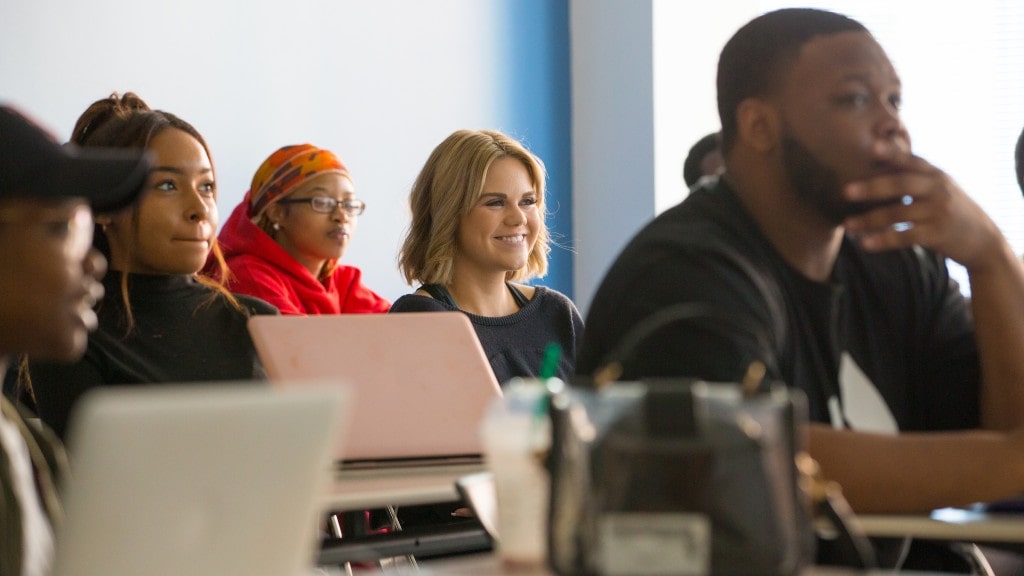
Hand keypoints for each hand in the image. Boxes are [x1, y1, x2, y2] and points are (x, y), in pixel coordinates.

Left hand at [842, 154, 1003, 272]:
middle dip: (872, 187)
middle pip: (901, 185)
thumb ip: (914, 175)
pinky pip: (905, 237)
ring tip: (847, 225)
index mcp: (935, 174)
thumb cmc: (951, 209)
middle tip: (845, 191)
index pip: (911, 160)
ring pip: (897, 213)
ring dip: (869, 220)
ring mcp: (938, 211)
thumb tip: (879, 157)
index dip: (892, 153)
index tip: (873, 147)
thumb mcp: (939, 187)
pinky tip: (865, 244)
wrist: (983, 239)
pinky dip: (884, 241)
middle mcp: (937, 189)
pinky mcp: (937, 234)